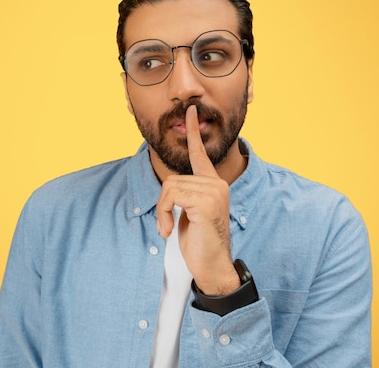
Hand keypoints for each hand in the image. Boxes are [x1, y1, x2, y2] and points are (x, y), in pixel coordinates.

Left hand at [156, 105, 239, 295]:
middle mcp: (216, 184)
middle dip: (162, 203)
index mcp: (212, 184)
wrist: (212, 266)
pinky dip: (164, 214)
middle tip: (167, 224)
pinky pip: (170, 196)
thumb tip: (171, 187)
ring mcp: (213, 192)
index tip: (190, 111)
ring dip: (162, 211)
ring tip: (169, 228)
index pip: (201, 154)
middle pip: (172, 178)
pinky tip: (170, 230)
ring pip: (169, 187)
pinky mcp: (206, 202)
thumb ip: (185, 194)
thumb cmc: (199, 242)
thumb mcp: (189, 213)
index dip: (194, 132)